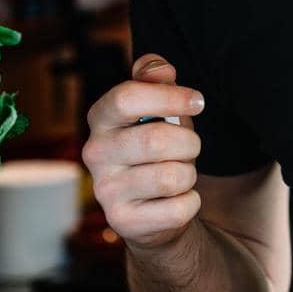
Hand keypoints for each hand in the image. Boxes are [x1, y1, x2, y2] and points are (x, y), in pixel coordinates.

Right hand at [82, 55, 205, 251]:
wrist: (151, 207)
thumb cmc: (157, 147)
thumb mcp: (158, 107)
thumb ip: (155, 78)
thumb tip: (161, 70)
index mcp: (101, 118)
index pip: (127, 97)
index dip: (170, 96)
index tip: (197, 101)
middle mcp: (94, 153)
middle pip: (156, 139)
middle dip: (189, 142)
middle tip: (189, 147)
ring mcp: (105, 190)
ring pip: (172, 176)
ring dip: (189, 173)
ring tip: (177, 173)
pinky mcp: (123, 222)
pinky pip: (179, 207)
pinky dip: (190, 202)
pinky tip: (174, 200)